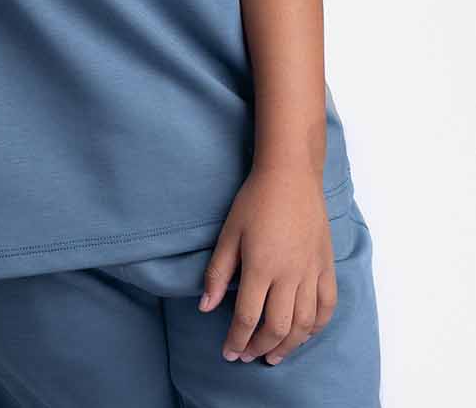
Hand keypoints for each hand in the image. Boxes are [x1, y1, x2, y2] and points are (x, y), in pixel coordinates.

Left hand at [198, 165, 337, 365]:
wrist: (290, 176)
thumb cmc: (255, 201)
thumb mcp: (229, 233)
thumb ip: (218, 273)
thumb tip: (204, 307)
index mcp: (261, 268)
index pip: (246, 318)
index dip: (236, 340)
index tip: (228, 353)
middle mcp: (289, 276)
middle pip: (276, 328)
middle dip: (260, 347)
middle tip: (247, 355)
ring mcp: (311, 272)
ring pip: (303, 324)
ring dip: (288, 345)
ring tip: (274, 355)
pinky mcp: (326, 266)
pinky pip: (326, 306)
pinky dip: (316, 327)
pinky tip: (304, 334)